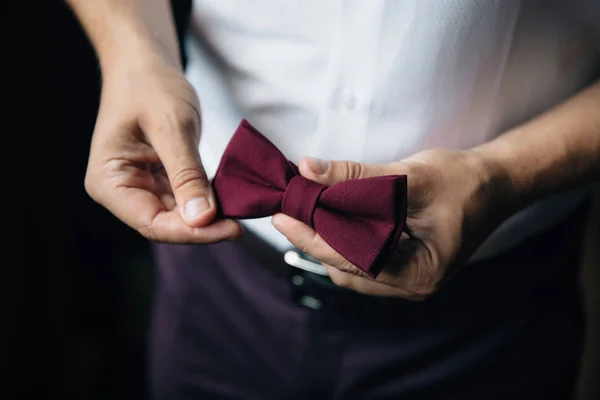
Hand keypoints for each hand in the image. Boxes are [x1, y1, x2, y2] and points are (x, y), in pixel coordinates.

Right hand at [84, 57, 241, 242]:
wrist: (146, 65)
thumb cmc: (150, 86)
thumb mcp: (171, 126)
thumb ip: (186, 173)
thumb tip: (202, 219)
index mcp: (109, 182)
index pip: (152, 224)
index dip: (192, 232)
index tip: (231, 228)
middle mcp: (121, 192)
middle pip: (166, 225)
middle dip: (204, 226)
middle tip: (242, 221)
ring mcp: (141, 188)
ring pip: (179, 217)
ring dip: (209, 216)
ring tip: (240, 210)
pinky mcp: (159, 181)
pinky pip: (186, 200)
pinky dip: (207, 201)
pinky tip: (230, 198)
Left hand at [272, 150, 505, 299]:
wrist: (496, 183)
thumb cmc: (462, 180)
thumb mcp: (408, 175)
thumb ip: (356, 175)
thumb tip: (307, 169)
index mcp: (419, 272)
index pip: (350, 261)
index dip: (310, 238)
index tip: (282, 216)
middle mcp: (413, 286)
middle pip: (346, 271)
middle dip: (314, 240)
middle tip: (288, 210)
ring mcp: (409, 280)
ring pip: (352, 270)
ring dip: (327, 242)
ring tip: (304, 212)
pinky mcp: (405, 267)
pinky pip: (363, 261)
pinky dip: (344, 241)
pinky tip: (331, 218)